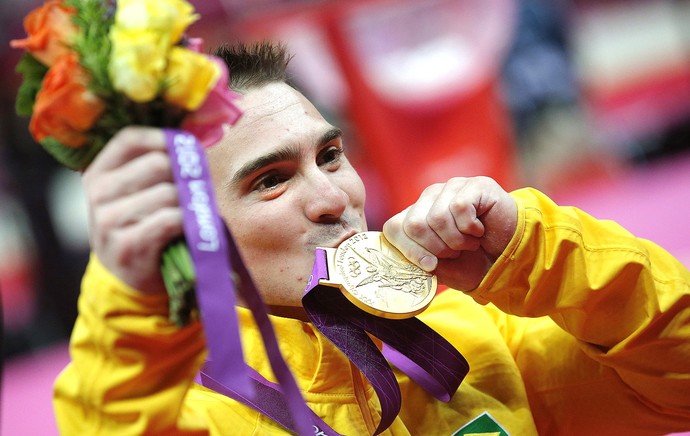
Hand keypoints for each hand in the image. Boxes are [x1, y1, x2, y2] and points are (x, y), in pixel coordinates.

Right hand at [82, 127, 182, 293]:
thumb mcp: (136, 194)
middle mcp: (98, 193)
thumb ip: (152, 167)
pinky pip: (171, 219)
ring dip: (189, 204)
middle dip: (184, 176)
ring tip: (192, 215)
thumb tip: (191, 143)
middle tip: (194, 192)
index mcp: (99, 173)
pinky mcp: (127, 245)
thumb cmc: (141, 227)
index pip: (131, 139)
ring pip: (168, 193)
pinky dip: (187, 222)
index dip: (165, 140)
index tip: (186, 152)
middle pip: (157, 164)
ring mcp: (109, 220)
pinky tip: (187, 229)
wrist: (128, 279)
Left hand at [383, 176, 516, 290]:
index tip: (430, 265)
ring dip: (457, 240)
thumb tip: (416, 259)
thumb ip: (421, 262)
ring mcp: (451, 187)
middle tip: (455, 252)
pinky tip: (480, 230)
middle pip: (413, 225)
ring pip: (437, 218)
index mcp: (416, 215)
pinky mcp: (474, 185)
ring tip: (469, 242)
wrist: (510, 258)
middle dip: (436, 248)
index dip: (408, 250)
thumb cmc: (473, 262)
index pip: (393, 227)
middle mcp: (430, 197)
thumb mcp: (442, 269)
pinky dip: (471, 229)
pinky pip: (460, 208)